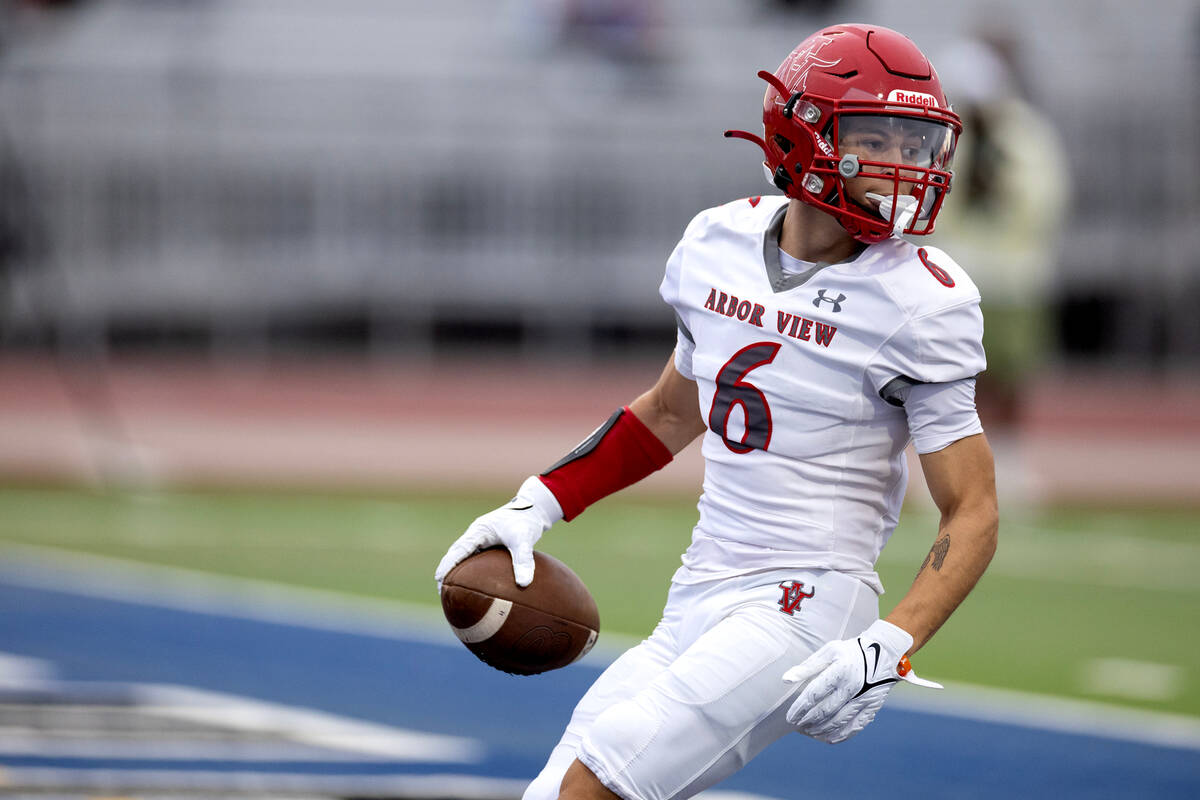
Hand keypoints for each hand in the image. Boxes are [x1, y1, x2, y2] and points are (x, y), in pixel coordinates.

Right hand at [434, 476, 562, 589]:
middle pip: (455, 553)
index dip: (448, 564)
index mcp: (479, 530)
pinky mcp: (487, 543)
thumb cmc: (526, 521)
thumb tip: (524, 584)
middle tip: (441, 591)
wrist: (534, 509)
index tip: (439, 578)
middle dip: (446, 570)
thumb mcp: (525, 540)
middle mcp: (476, 534)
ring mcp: (480, 538)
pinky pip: (473, 558)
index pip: (459, 549)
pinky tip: (472, 584)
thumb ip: (524, 561)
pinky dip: (469, 570)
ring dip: (455, 570)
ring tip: (450, 591)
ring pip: (462, 556)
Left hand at [781, 619, 941, 743]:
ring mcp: (864, 698)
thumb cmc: (850, 651)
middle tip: (796, 725)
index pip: (814, 694)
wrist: (885, 653)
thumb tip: (786, 680)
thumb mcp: (829, 652)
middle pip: (825, 711)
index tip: (789, 717)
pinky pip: (855, 727)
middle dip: (807, 721)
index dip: (800, 708)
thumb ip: (807, 667)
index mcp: (840, 670)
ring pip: (839, 722)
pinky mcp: (872, 707)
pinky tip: (827, 738)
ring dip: (821, 730)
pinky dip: (840, 735)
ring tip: (807, 731)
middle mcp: (853, 686)